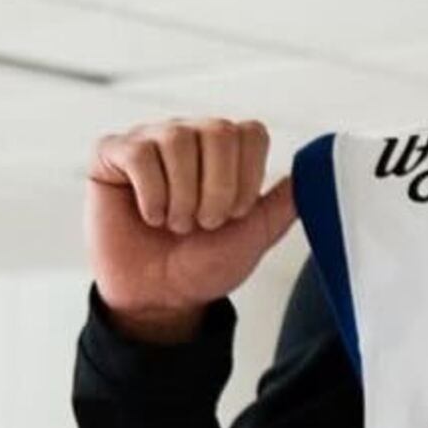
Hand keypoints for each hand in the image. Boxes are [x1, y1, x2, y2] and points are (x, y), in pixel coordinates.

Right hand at [86, 117, 297, 338]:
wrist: (159, 297)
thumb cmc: (203, 264)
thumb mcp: (256, 235)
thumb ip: (286, 202)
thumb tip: (315, 167)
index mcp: (225, 150)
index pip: (250, 132)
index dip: (246, 179)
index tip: (235, 215)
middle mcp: (189, 135)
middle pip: (218, 130)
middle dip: (217, 189)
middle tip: (205, 223)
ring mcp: (150, 141)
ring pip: (177, 140)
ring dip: (182, 197)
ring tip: (176, 223)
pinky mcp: (112, 154)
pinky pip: (138, 154)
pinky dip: (151, 195)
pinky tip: (150, 216)